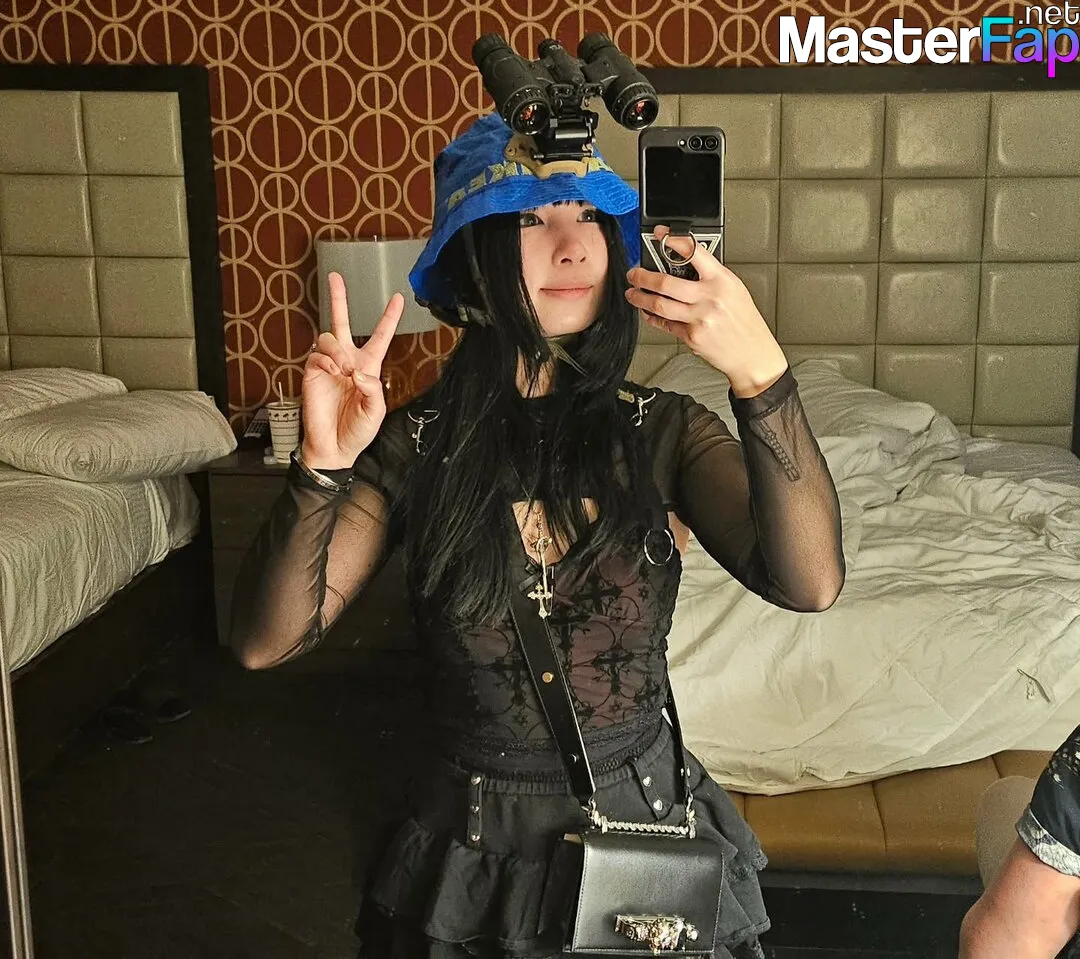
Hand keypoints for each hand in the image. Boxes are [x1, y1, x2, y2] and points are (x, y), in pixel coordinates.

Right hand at [300, 273, 403, 469]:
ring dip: (337, 349)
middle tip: (335, 277)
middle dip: (338, 299)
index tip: (397, 298)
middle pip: (342, 323)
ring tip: (343, 369)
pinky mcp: (312, 373)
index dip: (388, 318)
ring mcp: (328, 366)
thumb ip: (373, 390)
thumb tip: (357, 371)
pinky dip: (326, 360)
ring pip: (329, 338)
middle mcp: (348, 362)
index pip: (379, 337)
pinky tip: (333, 373)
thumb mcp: (375, 412)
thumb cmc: (357, 431)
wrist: (333, 447)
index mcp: (369, 368)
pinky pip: (317, 355)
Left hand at [626, 226, 788, 397]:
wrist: (753, 355)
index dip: (672, 240)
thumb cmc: (745, 323)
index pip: (694, 252)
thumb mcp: (735, 290)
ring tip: (633, 293)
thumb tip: (684, 265)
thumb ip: (711, 278)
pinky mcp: (691, 337)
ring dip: (640, 298)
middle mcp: (709, 298)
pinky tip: (648, 313)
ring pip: (658, 305)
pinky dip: (653, 317)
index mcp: (722, 280)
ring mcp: (699, 318)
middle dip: (642, 277)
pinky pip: (665, 324)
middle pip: (665, 282)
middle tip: (634, 274)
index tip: (660, 235)